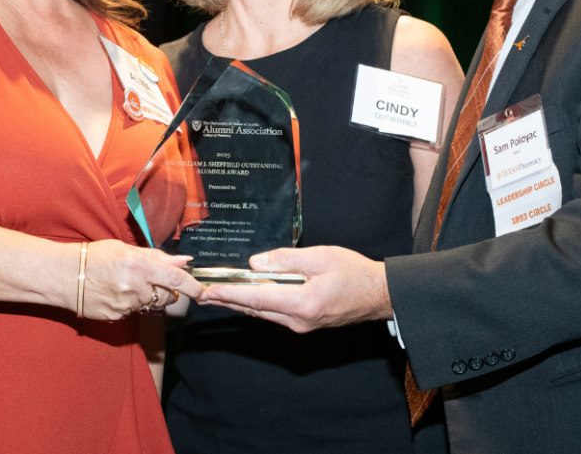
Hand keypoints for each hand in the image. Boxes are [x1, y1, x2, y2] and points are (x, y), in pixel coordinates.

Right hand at [76, 240, 203, 319]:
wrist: (64, 276)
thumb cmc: (94, 257)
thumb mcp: (125, 249)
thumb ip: (157, 257)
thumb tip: (184, 261)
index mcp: (137, 266)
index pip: (175, 278)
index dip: (193, 287)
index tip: (203, 292)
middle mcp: (133, 287)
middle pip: (166, 296)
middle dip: (165, 290)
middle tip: (149, 280)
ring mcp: (125, 305)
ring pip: (149, 305)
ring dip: (145, 297)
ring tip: (124, 284)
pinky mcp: (117, 317)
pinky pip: (134, 312)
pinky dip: (130, 304)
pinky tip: (115, 294)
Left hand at [198, 246, 391, 332]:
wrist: (378, 294)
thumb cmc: (355, 273)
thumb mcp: (321, 256)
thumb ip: (286, 260)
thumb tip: (256, 264)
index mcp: (303, 302)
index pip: (257, 298)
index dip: (229, 294)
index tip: (208, 292)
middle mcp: (299, 320)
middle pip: (255, 308)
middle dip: (227, 300)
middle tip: (201, 293)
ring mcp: (302, 325)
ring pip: (263, 312)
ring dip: (239, 303)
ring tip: (216, 294)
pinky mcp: (305, 323)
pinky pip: (274, 313)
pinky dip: (257, 304)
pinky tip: (245, 297)